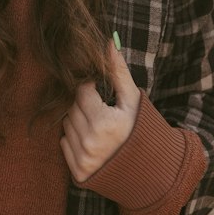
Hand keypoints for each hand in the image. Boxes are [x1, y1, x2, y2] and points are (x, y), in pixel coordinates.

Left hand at [60, 38, 139, 182]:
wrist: (150, 172)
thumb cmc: (142, 130)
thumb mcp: (134, 101)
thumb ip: (118, 72)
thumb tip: (109, 42)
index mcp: (105, 123)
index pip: (81, 92)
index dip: (91, 90)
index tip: (101, 95)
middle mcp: (91, 142)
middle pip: (72, 108)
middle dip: (84, 105)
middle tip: (100, 111)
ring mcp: (83, 159)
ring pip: (66, 125)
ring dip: (77, 121)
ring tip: (97, 126)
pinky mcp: (78, 172)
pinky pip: (63, 144)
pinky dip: (73, 139)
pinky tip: (92, 141)